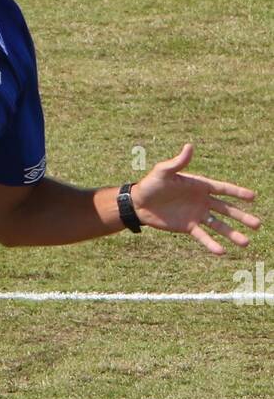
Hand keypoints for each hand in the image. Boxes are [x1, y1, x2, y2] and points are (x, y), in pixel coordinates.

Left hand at [131, 142, 260, 254]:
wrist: (139, 203)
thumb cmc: (152, 183)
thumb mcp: (164, 171)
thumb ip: (178, 162)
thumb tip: (189, 146)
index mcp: (201, 185)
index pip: (224, 190)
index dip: (239, 193)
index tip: (253, 197)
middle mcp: (202, 201)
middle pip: (227, 210)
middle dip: (242, 217)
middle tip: (258, 224)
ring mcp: (197, 215)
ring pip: (219, 225)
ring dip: (232, 234)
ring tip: (246, 242)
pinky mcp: (188, 227)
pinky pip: (203, 236)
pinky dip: (212, 244)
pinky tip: (222, 252)